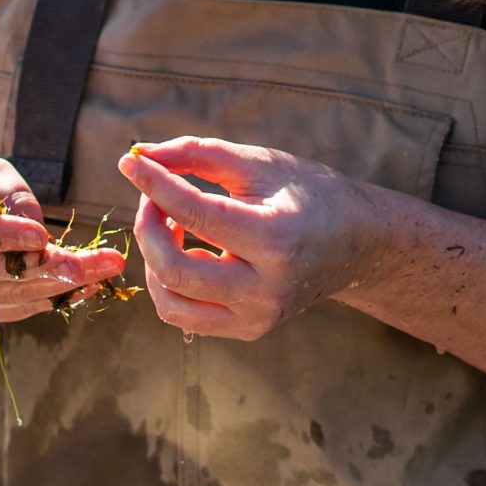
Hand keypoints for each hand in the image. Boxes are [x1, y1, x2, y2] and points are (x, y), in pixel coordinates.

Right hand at [0, 157, 124, 327]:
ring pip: (12, 294)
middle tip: (106, 260)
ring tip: (108, 269)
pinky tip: (88, 283)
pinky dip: (53, 298)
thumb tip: (40, 228)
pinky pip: (15, 309)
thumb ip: (10, 190)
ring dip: (65, 285)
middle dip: (55, 267)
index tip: (44, 236)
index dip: (5, 236)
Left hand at [116, 137, 374, 341]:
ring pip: (170, 302)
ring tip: (171, 224)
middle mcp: (267, 289)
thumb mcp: (259, 163)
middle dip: (147, 226)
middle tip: (153, 196)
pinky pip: (184, 315)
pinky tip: (185, 249)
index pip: (195, 214)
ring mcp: (257, 318)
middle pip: (173, 268)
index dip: (154, 184)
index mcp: (276, 239)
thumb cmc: (307, 194)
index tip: (129, 162)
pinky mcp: (248, 330)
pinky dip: (170, 281)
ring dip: (154, 258)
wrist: (355, 243)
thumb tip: (139, 156)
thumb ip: (197, 155)